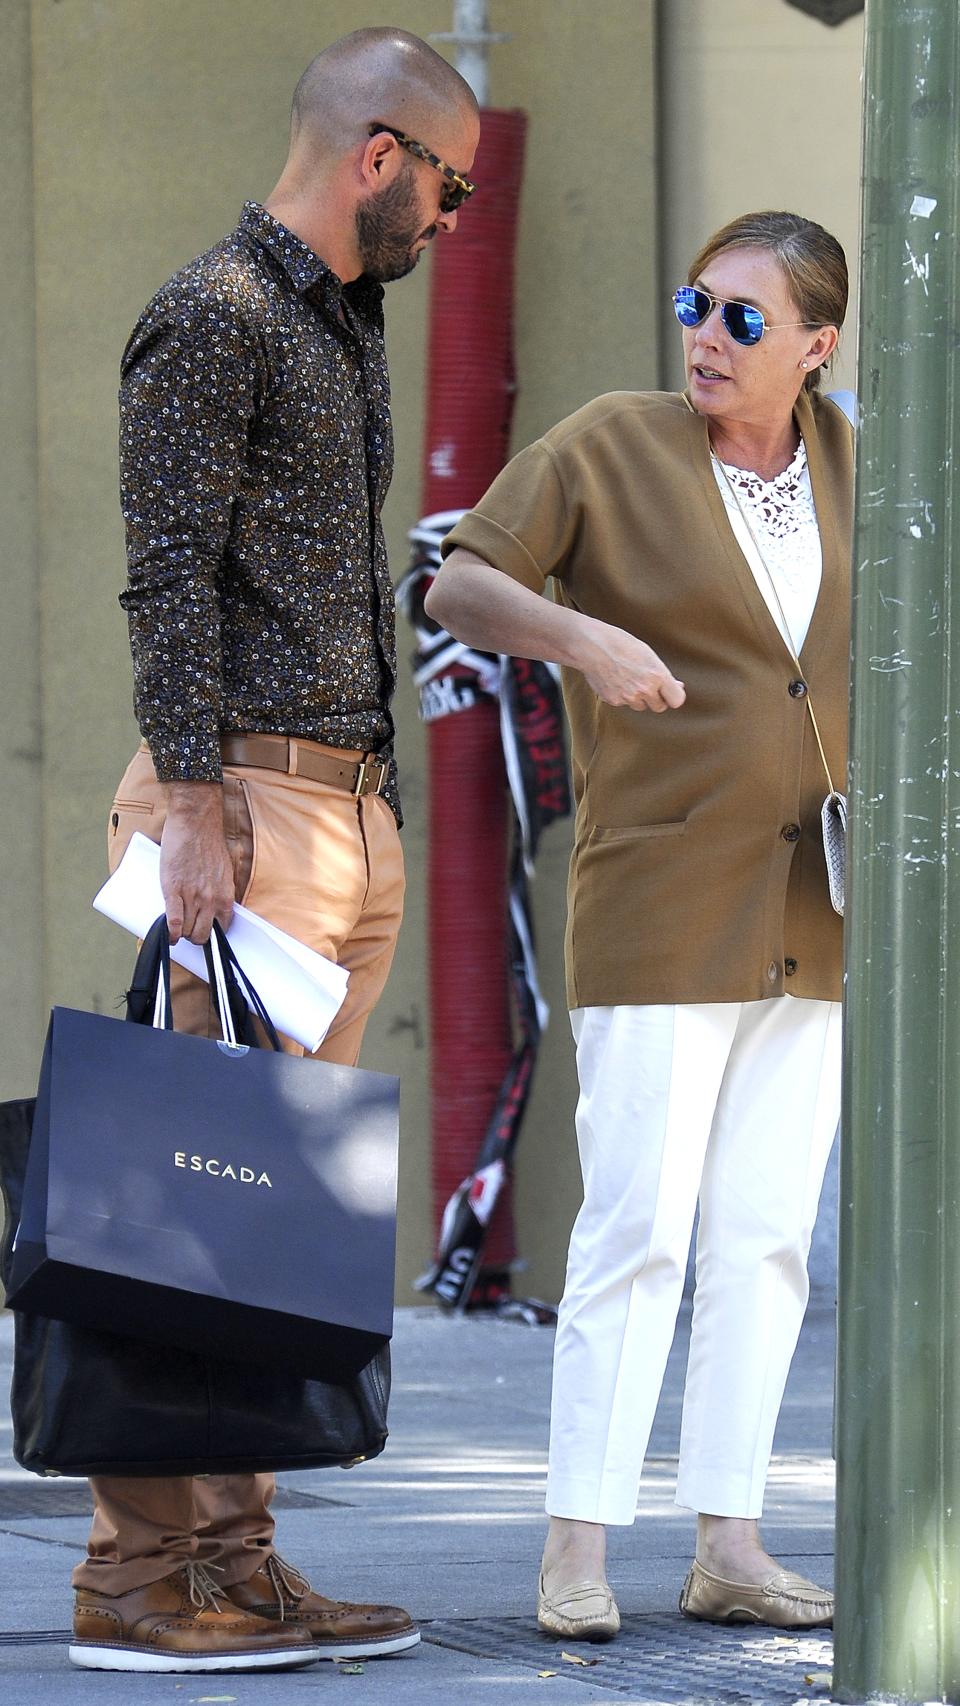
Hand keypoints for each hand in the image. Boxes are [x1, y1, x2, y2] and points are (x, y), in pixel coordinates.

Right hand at [159, 782, 234, 944]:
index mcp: (225, 896)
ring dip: (180, 933)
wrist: (195, 824)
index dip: (210, 934)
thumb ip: (220, 891)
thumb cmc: (209, 843)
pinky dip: (170, 932)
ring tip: (175, 929)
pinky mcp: (174, 890)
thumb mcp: (224, 872)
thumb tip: (212, 908)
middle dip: (194, 937)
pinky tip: (168, 934)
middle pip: (202, 935)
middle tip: (187, 931)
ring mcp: (192, 896)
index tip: (203, 933)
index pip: (221, 929)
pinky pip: (173, 920)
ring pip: (186, 930)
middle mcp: (211, 900)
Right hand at [576, 618, 685, 711]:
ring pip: (640, 706)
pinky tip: (615, 679)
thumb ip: (663, 674)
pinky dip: (622, 695)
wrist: (591, 646)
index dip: (673, 697)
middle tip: (648, 685)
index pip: (677, 700)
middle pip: (659, 707)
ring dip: (638, 698)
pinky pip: (624, 703)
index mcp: (657, 675)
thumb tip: (678, 686)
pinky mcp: (614, 701)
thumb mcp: (648, 654)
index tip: (670, 692)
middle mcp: (645, 689)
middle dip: (656, 699)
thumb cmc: (620, 644)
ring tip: (628, 678)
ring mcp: (628, 697)